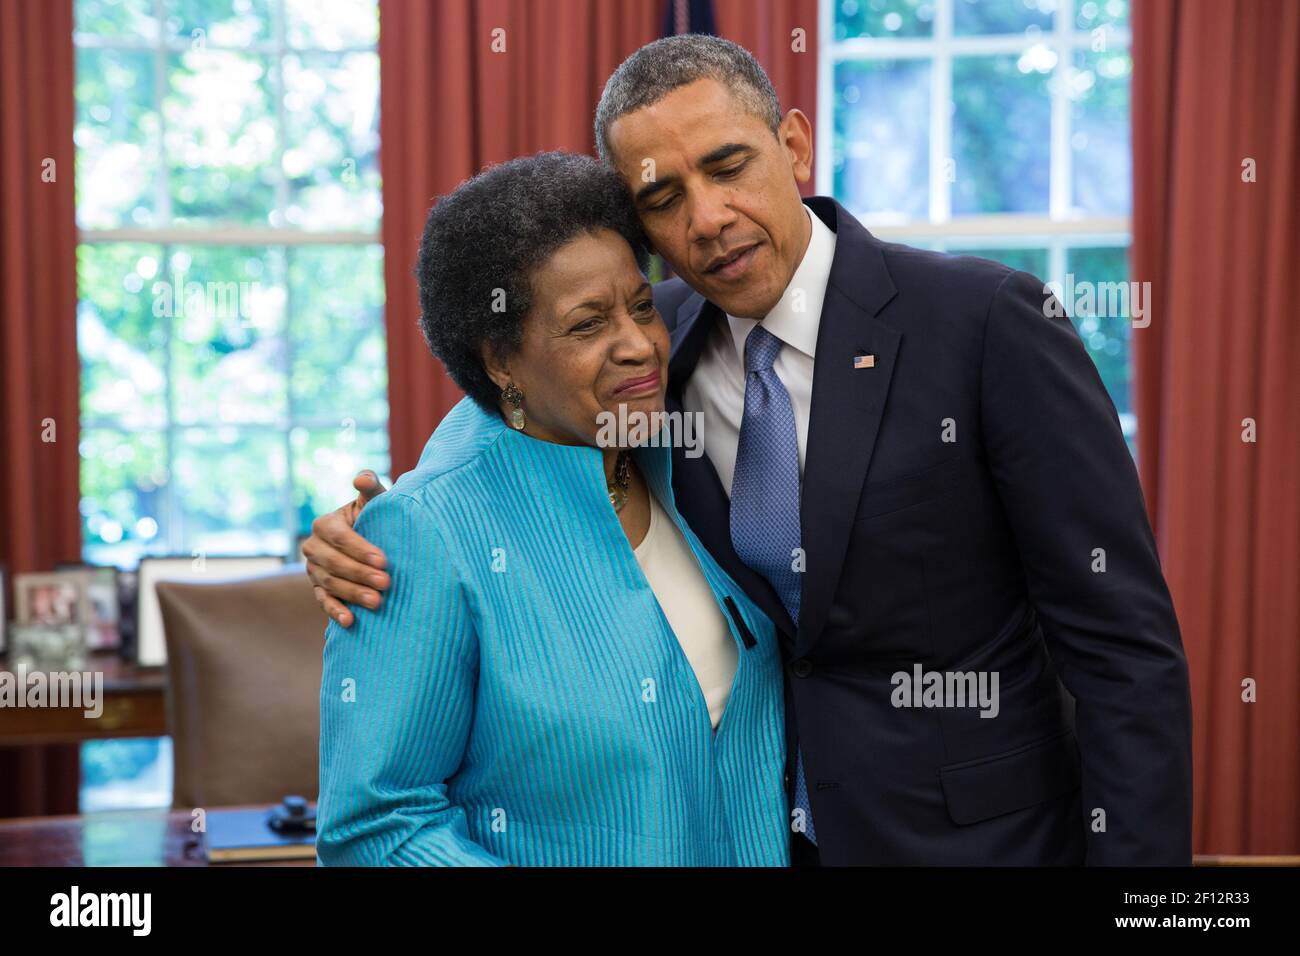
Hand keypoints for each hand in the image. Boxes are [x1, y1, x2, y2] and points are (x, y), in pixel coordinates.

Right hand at [304, 470, 390, 627]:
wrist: (371, 541)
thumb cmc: (375, 517)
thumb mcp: (374, 502)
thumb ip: (370, 487)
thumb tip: (361, 478)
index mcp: (325, 524)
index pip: (339, 537)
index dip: (360, 549)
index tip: (383, 560)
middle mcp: (313, 547)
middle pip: (334, 563)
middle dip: (360, 574)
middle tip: (386, 583)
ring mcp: (313, 570)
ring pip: (330, 583)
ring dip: (353, 593)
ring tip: (378, 602)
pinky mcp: (318, 589)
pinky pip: (323, 602)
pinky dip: (335, 611)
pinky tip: (350, 621)